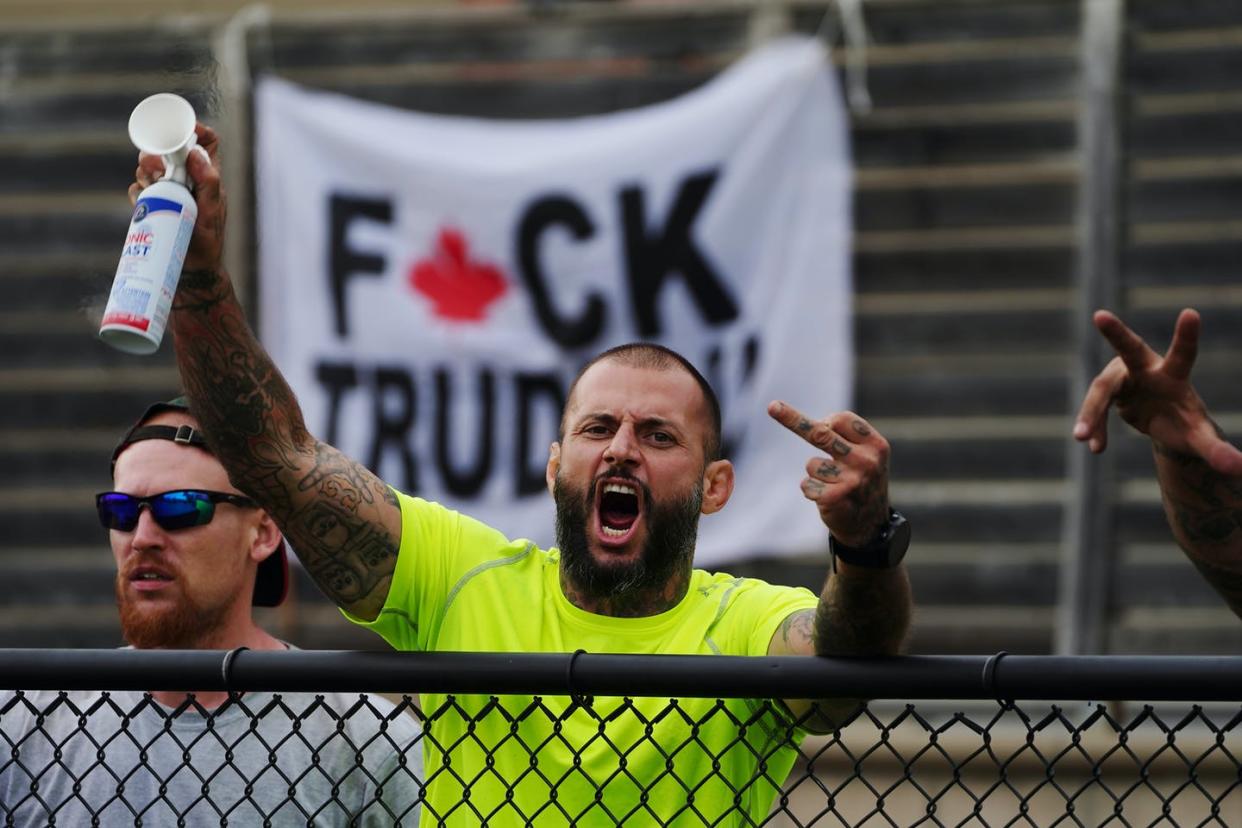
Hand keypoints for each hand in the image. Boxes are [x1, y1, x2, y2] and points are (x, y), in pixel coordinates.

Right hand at [127, 123, 225, 273]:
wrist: (190, 273)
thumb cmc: (207, 244)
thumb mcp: (210, 214)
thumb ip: (208, 184)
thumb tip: (195, 153)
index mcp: (208, 178)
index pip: (207, 143)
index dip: (195, 130)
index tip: (177, 130)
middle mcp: (189, 182)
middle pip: (169, 151)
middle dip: (157, 153)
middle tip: (154, 168)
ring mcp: (170, 193)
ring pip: (151, 168)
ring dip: (146, 171)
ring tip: (152, 186)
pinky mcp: (155, 205)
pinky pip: (139, 189)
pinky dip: (137, 191)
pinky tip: (142, 202)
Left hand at [768, 402, 890, 546]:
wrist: (871, 525)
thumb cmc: (861, 481)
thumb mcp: (866, 456)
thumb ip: (845, 438)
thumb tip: (815, 425)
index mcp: (876, 445)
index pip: (842, 420)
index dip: (826, 421)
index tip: (808, 417)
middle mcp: (867, 461)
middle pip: (820, 433)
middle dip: (793, 419)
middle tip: (772, 407)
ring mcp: (852, 480)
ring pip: (811, 464)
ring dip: (816, 474)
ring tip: (833, 485)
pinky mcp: (835, 498)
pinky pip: (806, 484)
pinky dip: (811, 491)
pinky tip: (828, 499)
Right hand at [1073, 308, 1241, 474]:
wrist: (1162, 424)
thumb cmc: (1185, 423)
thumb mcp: (1199, 439)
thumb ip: (1216, 451)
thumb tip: (1238, 468)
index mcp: (1174, 375)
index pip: (1183, 354)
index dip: (1186, 336)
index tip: (1191, 313)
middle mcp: (1145, 368)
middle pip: (1129, 348)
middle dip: (1115, 332)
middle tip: (1099, 316)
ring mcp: (1123, 376)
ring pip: (1102, 390)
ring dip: (1092, 414)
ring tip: (1082, 438)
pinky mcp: (1107, 389)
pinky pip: (1094, 407)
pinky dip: (1092, 425)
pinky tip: (1095, 447)